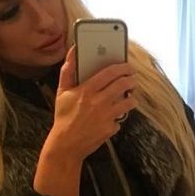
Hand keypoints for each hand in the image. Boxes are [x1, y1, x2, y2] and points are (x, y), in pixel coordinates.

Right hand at [46, 46, 137, 161]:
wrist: (66, 144)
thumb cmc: (64, 116)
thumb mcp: (62, 91)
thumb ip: (68, 70)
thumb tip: (73, 51)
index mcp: (86, 90)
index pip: (109, 73)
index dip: (122, 67)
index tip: (127, 66)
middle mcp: (98, 102)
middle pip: (122, 85)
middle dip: (131, 79)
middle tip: (132, 78)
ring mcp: (106, 116)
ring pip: (128, 102)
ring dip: (132, 98)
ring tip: (130, 97)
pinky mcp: (110, 129)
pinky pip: (120, 119)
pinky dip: (119, 117)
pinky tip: (114, 116)